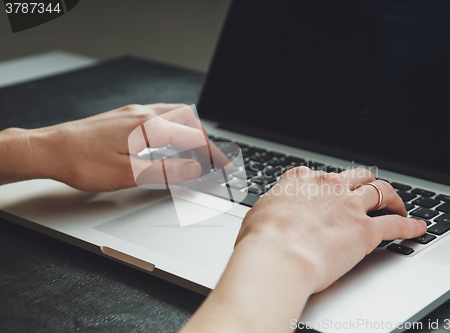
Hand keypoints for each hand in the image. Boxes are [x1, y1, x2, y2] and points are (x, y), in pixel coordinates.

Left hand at [22, 103, 227, 190]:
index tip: (223, 165)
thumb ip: (166, 171)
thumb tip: (194, 169)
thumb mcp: (128, 174)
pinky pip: (159, 116)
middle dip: (204, 138)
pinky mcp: (123, 117)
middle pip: (187, 119)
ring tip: (194, 151)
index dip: (213, 153)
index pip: (192, 137)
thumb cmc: (82, 162)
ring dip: (189, 130)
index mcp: (148, 126)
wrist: (49, 149)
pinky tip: (167, 141)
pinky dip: (173, 127)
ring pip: (173, 114)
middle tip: (211, 159)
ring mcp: (132, 113)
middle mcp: (142, 114)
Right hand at [236, 166, 426, 292]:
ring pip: (382, 191)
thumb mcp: (259, 212)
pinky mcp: (366, 230)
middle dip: (368, 183)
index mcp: (302, 180)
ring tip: (398, 205)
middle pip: (359, 176)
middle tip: (373, 193)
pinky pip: (396, 224)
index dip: (332, 184)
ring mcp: (350, 205)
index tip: (334, 191)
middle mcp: (329, 186)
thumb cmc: (262, 238)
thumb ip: (273, 207)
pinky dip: (410, 225)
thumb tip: (270, 212)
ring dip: (393, 198)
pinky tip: (418, 227)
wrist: (278, 255)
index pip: (323, 175)